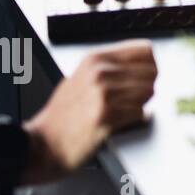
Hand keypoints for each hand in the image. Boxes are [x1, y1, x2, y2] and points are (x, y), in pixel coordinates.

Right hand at [22, 41, 156, 184]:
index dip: (149, 65)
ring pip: (149, 91)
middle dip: (146, 86)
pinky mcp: (107, 116)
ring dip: (141, 103)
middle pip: (152, 71)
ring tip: (123, 110)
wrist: (43, 145)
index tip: (143, 76)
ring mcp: (103, 93)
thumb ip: (109, 67)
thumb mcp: (80, 77)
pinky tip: (121, 121)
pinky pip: (142, 113)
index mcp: (95, 59)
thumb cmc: (61, 115)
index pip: (145, 49)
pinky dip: (136, 120)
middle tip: (132, 98)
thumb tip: (140, 64)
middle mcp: (100, 72)